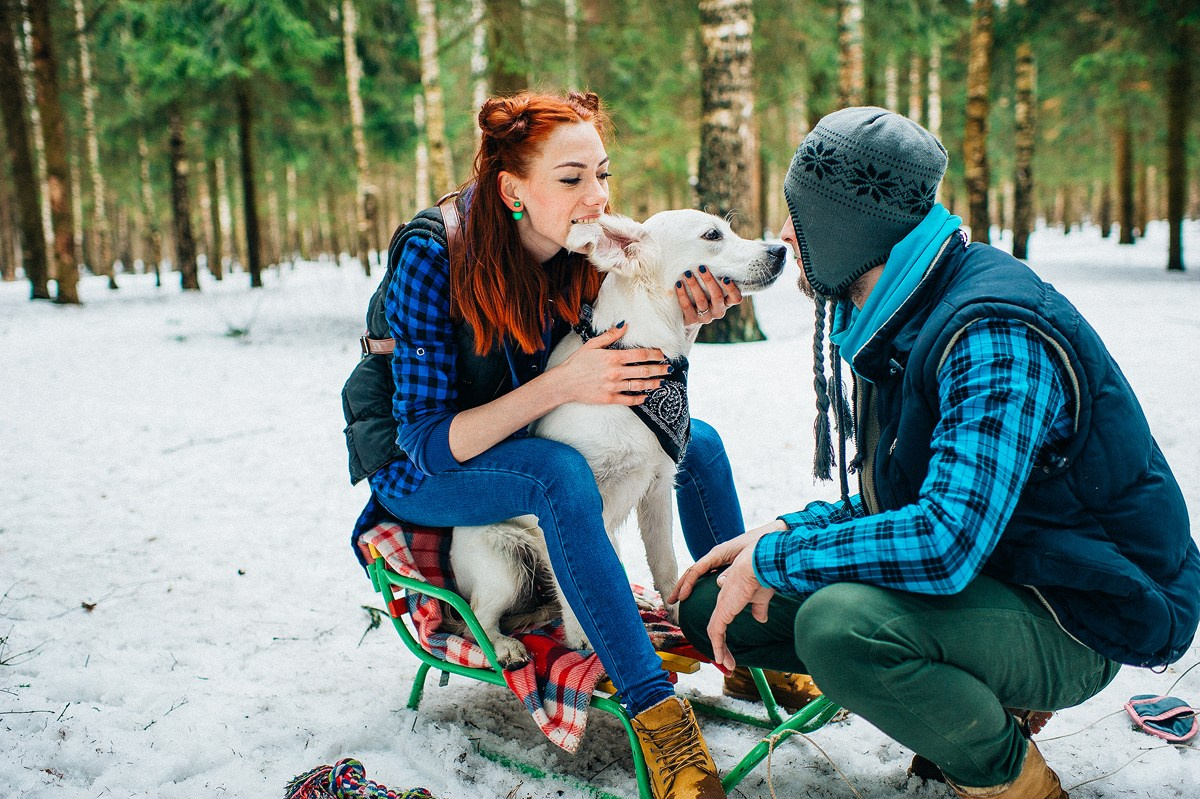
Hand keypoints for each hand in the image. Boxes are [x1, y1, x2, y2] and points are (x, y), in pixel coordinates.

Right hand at [552, 323, 668, 405]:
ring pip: (640, 385)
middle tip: (669, 369)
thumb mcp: (592, 344)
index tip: (663, 354)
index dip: (655, 354)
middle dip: (659, 369)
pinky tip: (646, 396)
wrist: (564, 383)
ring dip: (653, 383)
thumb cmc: (577, 362)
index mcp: (613, 357)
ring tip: (661, 382)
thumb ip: (610, 335)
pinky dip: (640, 398)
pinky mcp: (609, 398)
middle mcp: (616, 372)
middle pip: (644, 370)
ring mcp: (613, 386)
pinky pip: (629, 399)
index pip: (640, 355)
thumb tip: (625, 324)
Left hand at [669, 520, 783, 670]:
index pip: (722, 620)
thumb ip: (758, 608)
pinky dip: (718, 646)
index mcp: (731, 597)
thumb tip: (760, 619)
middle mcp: (723, 601)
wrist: (760, 563)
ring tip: (726, 664)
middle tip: (726, 662)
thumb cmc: (763, 576)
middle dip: (720, 647)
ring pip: (715, 632)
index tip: (730, 650)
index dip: (724, 636)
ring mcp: (722, 605)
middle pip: (716, 628)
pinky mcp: (723, 610)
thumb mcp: (761, 597)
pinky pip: (716, 632)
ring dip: (720, 650)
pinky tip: (721, 658)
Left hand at [675, 266, 744, 325]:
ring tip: (687, 273)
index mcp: (726, 303)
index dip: (732, 289)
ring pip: (701, 300)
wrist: (690, 318)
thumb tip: (710, 254)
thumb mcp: (711, 290)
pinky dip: (682, 294)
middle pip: (717, 296)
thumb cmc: (704, 296)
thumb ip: (715, 278)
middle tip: (701, 267)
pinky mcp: (692, 320)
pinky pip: (687, 307)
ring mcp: (706, 317)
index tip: (725, 277)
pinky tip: (679, 284)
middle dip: (709, 281)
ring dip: (694, 285)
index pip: (736, 298)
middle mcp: (718, 311)